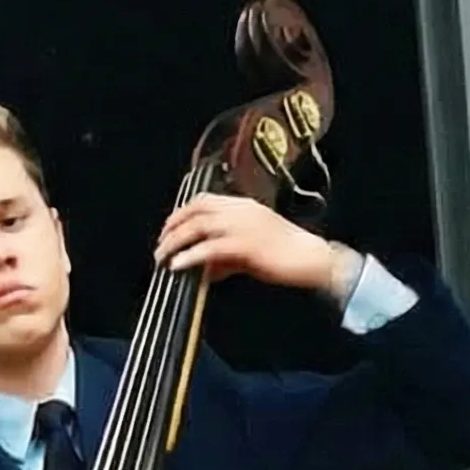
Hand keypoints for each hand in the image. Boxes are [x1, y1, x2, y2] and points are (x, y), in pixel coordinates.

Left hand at [155, 194, 337, 291]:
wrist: (309, 259)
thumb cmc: (286, 256)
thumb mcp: (252, 249)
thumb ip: (227, 256)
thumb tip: (206, 269)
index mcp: (243, 206)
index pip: (204, 200)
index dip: (182, 212)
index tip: (169, 227)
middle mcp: (239, 210)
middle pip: (195, 211)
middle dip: (173, 226)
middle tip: (160, 245)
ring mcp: (241, 226)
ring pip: (197, 228)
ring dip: (175, 242)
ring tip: (162, 258)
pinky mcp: (243, 245)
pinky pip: (207, 249)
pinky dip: (189, 257)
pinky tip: (178, 266)